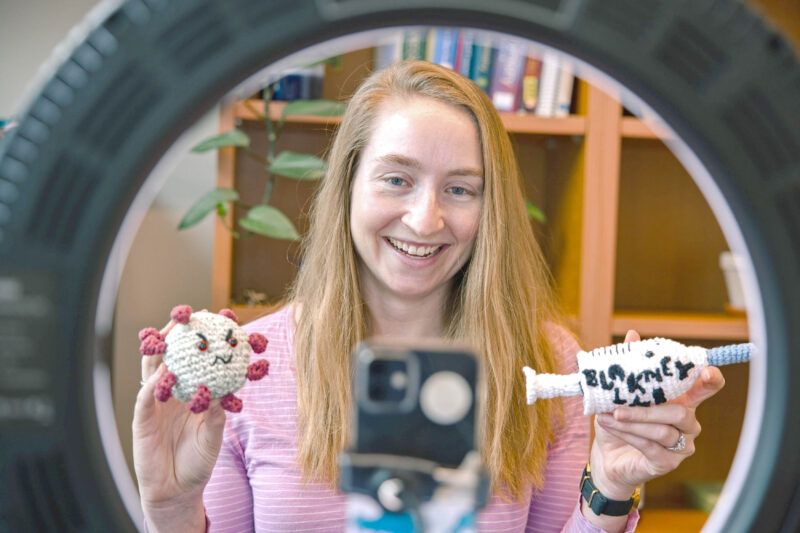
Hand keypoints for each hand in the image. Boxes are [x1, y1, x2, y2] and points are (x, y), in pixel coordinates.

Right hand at [132, 318, 224, 530]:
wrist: (177, 492)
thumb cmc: (198, 461)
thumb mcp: (214, 436)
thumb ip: (217, 414)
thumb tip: (225, 392)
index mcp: (190, 392)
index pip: (195, 360)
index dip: (203, 340)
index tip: (219, 319)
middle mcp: (171, 393)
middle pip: (171, 356)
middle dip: (176, 334)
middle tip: (188, 314)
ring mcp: (154, 404)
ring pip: (153, 370)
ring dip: (160, 350)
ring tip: (170, 331)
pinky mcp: (141, 420)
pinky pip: (146, 398)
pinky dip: (154, 384)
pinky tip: (163, 372)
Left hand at [588, 329, 725, 499]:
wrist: (607, 456)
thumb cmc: (618, 421)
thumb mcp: (620, 393)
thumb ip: (630, 367)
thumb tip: (633, 335)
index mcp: (682, 401)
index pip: (706, 388)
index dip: (711, 379)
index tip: (706, 371)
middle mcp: (688, 424)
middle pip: (680, 413)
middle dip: (647, 409)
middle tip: (618, 407)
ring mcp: (681, 446)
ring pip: (663, 431)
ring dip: (632, 422)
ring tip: (608, 416)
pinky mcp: (668, 463)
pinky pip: (651, 447)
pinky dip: (628, 434)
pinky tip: (610, 425)